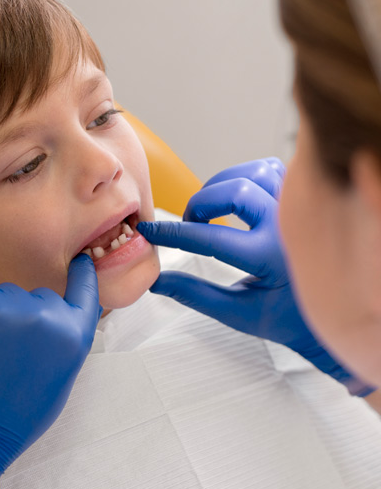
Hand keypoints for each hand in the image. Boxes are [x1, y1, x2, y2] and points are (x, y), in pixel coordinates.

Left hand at [0, 254, 100, 488]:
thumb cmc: (15, 415)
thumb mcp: (60, 378)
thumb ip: (65, 339)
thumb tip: (58, 310)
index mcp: (70, 336)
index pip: (83, 290)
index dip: (81, 274)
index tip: (79, 261)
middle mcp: (42, 315)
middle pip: (36, 295)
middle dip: (25, 314)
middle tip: (8, 351)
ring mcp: (1, 307)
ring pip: (2, 292)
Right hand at [137, 157, 372, 396]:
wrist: (338, 316)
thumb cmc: (290, 319)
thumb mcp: (238, 313)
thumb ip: (195, 295)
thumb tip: (157, 282)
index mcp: (270, 258)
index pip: (209, 238)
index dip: (172, 233)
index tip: (151, 231)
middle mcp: (289, 227)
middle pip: (233, 191)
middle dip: (200, 204)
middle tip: (190, 223)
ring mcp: (301, 209)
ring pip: (253, 172)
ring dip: (222, 185)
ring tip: (211, 209)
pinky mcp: (306, 200)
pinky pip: (273, 170)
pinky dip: (247, 176)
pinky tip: (236, 197)